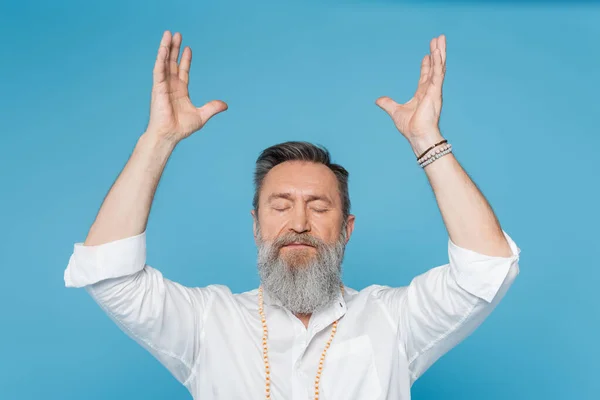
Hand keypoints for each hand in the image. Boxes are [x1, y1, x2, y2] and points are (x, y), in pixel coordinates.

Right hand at [145, 31, 227, 143]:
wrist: (170, 134)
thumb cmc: (181, 128)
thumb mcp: (201, 116)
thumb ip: (212, 108)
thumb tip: (225, 105)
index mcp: (180, 91)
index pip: (183, 71)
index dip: (185, 60)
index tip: (188, 48)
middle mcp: (171, 86)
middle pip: (173, 63)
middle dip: (175, 49)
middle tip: (177, 34)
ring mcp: (163, 85)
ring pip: (164, 62)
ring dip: (166, 48)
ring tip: (168, 34)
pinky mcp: (157, 87)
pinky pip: (158, 69)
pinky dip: (160, 58)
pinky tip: (163, 48)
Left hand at [376, 34, 446, 154]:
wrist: (418, 136)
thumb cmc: (411, 128)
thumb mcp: (395, 112)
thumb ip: (388, 104)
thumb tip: (378, 100)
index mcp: (423, 94)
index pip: (426, 76)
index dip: (427, 65)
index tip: (428, 54)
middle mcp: (430, 90)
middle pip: (435, 67)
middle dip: (436, 53)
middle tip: (438, 39)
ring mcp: (434, 90)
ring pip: (439, 67)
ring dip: (440, 52)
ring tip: (441, 38)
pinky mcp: (435, 92)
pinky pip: (438, 73)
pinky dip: (438, 62)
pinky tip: (437, 52)